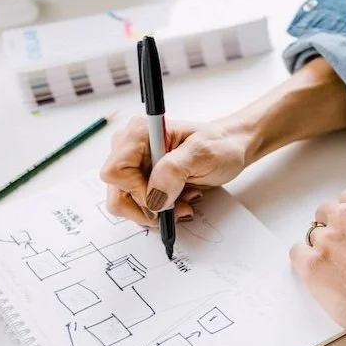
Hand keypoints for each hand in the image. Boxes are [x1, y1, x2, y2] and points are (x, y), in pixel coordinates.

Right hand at [100, 117, 249, 226]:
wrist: (230, 149)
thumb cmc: (219, 145)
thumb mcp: (202, 153)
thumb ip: (174, 171)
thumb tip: (154, 197)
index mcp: (138, 134)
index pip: (115, 172)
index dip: (137, 192)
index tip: (164, 198)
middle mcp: (130, 149)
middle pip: (117, 194)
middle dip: (148, 208)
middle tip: (177, 208)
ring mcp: (134, 167)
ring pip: (126, 205)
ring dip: (156, 212)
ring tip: (184, 202)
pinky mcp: (142, 182)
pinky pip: (139, 207)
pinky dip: (160, 211)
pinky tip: (179, 201)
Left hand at [290, 187, 345, 345]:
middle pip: (326, 212)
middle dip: (333, 227)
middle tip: (343, 249)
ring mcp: (326, 239)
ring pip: (312, 234)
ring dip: (322, 247)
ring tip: (337, 268)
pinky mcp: (311, 263)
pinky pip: (297, 253)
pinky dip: (304, 262)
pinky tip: (318, 273)